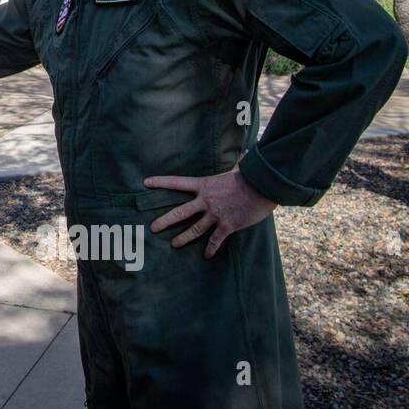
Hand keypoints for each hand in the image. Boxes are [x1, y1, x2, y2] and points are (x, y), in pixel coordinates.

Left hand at [144, 167, 276, 258]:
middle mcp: (205, 200)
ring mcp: (215, 214)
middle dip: (165, 221)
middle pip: (179, 212)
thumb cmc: (250, 176)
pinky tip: (207, 256)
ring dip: (183, 238)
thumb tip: (244, 153)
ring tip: (174, 244)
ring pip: (194, 229)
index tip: (146, 182)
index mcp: (204, 185)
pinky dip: (211, 248)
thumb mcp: (236, 169)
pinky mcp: (227, 225)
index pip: (177, 182)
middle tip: (153, 228)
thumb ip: (234, 165)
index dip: (160, 182)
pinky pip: (215, 240)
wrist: (263, 187)